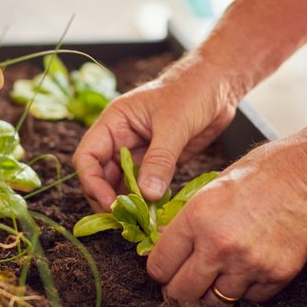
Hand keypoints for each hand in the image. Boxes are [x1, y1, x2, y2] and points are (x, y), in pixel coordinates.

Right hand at [73, 53, 238, 211]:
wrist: (218, 83)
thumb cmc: (192, 90)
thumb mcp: (174, 124)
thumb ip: (160, 159)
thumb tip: (147, 195)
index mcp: (114, 122)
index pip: (88, 156)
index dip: (92, 182)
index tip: (109, 203)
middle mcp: (122, 139)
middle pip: (102, 176)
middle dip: (108, 199)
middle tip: (124, 220)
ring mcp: (141, 152)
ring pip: (123, 185)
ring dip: (128, 204)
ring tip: (139, 223)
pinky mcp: (160, 163)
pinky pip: (146, 187)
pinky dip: (148, 202)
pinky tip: (155, 215)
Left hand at [146, 128, 306, 303]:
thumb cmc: (267, 169)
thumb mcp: (215, 185)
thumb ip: (191, 219)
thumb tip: (170, 245)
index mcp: (198, 217)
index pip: (160, 266)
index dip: (160, 270)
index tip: (166, 269)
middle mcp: (219, 245)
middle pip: (181, 293)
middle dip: (180, 288)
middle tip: (187, 279)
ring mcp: (249, 264)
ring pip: (215, 301)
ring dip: (215, 289)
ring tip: (222, 270)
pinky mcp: (276, 275)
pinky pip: (250, 298)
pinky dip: (247, 288)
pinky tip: (250, 266)